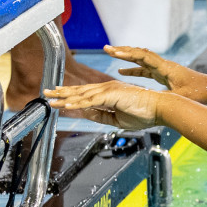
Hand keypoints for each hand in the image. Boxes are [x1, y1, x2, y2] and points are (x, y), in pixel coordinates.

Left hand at [44, 81, 163, 130]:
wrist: (160, 109)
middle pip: (80, 91)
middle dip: (62, 92)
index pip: (86, 93)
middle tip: (47, 92)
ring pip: (81, 94)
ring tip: (50, 99)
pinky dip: (76, 103)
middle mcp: (107, 88)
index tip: (58, 95)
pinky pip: (89, 100)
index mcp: (110, 92)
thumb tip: (85, 113)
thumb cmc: (145, 113)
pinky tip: (64, 105)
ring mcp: (109, 89)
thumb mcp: (117, 118)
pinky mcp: (111, 94)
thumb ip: (101, 115)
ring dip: (64, 97)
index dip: (71, 94)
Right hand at [104, 45, 206, 102]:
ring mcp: (164, 69)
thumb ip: (168, 98)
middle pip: (140, 54)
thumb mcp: (182, 97)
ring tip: (111, 54)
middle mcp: (164, 65)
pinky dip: (134, 69)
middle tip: (107, 48)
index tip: (114, 52)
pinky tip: (122, 71)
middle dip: (123, 51)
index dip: (129, 54)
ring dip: (126, 57)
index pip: (144, 57)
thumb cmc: (200, 93)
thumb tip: (154, 101)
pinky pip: (145, 69)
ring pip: (142, 59)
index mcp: (166, 69)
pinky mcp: (164, 74)